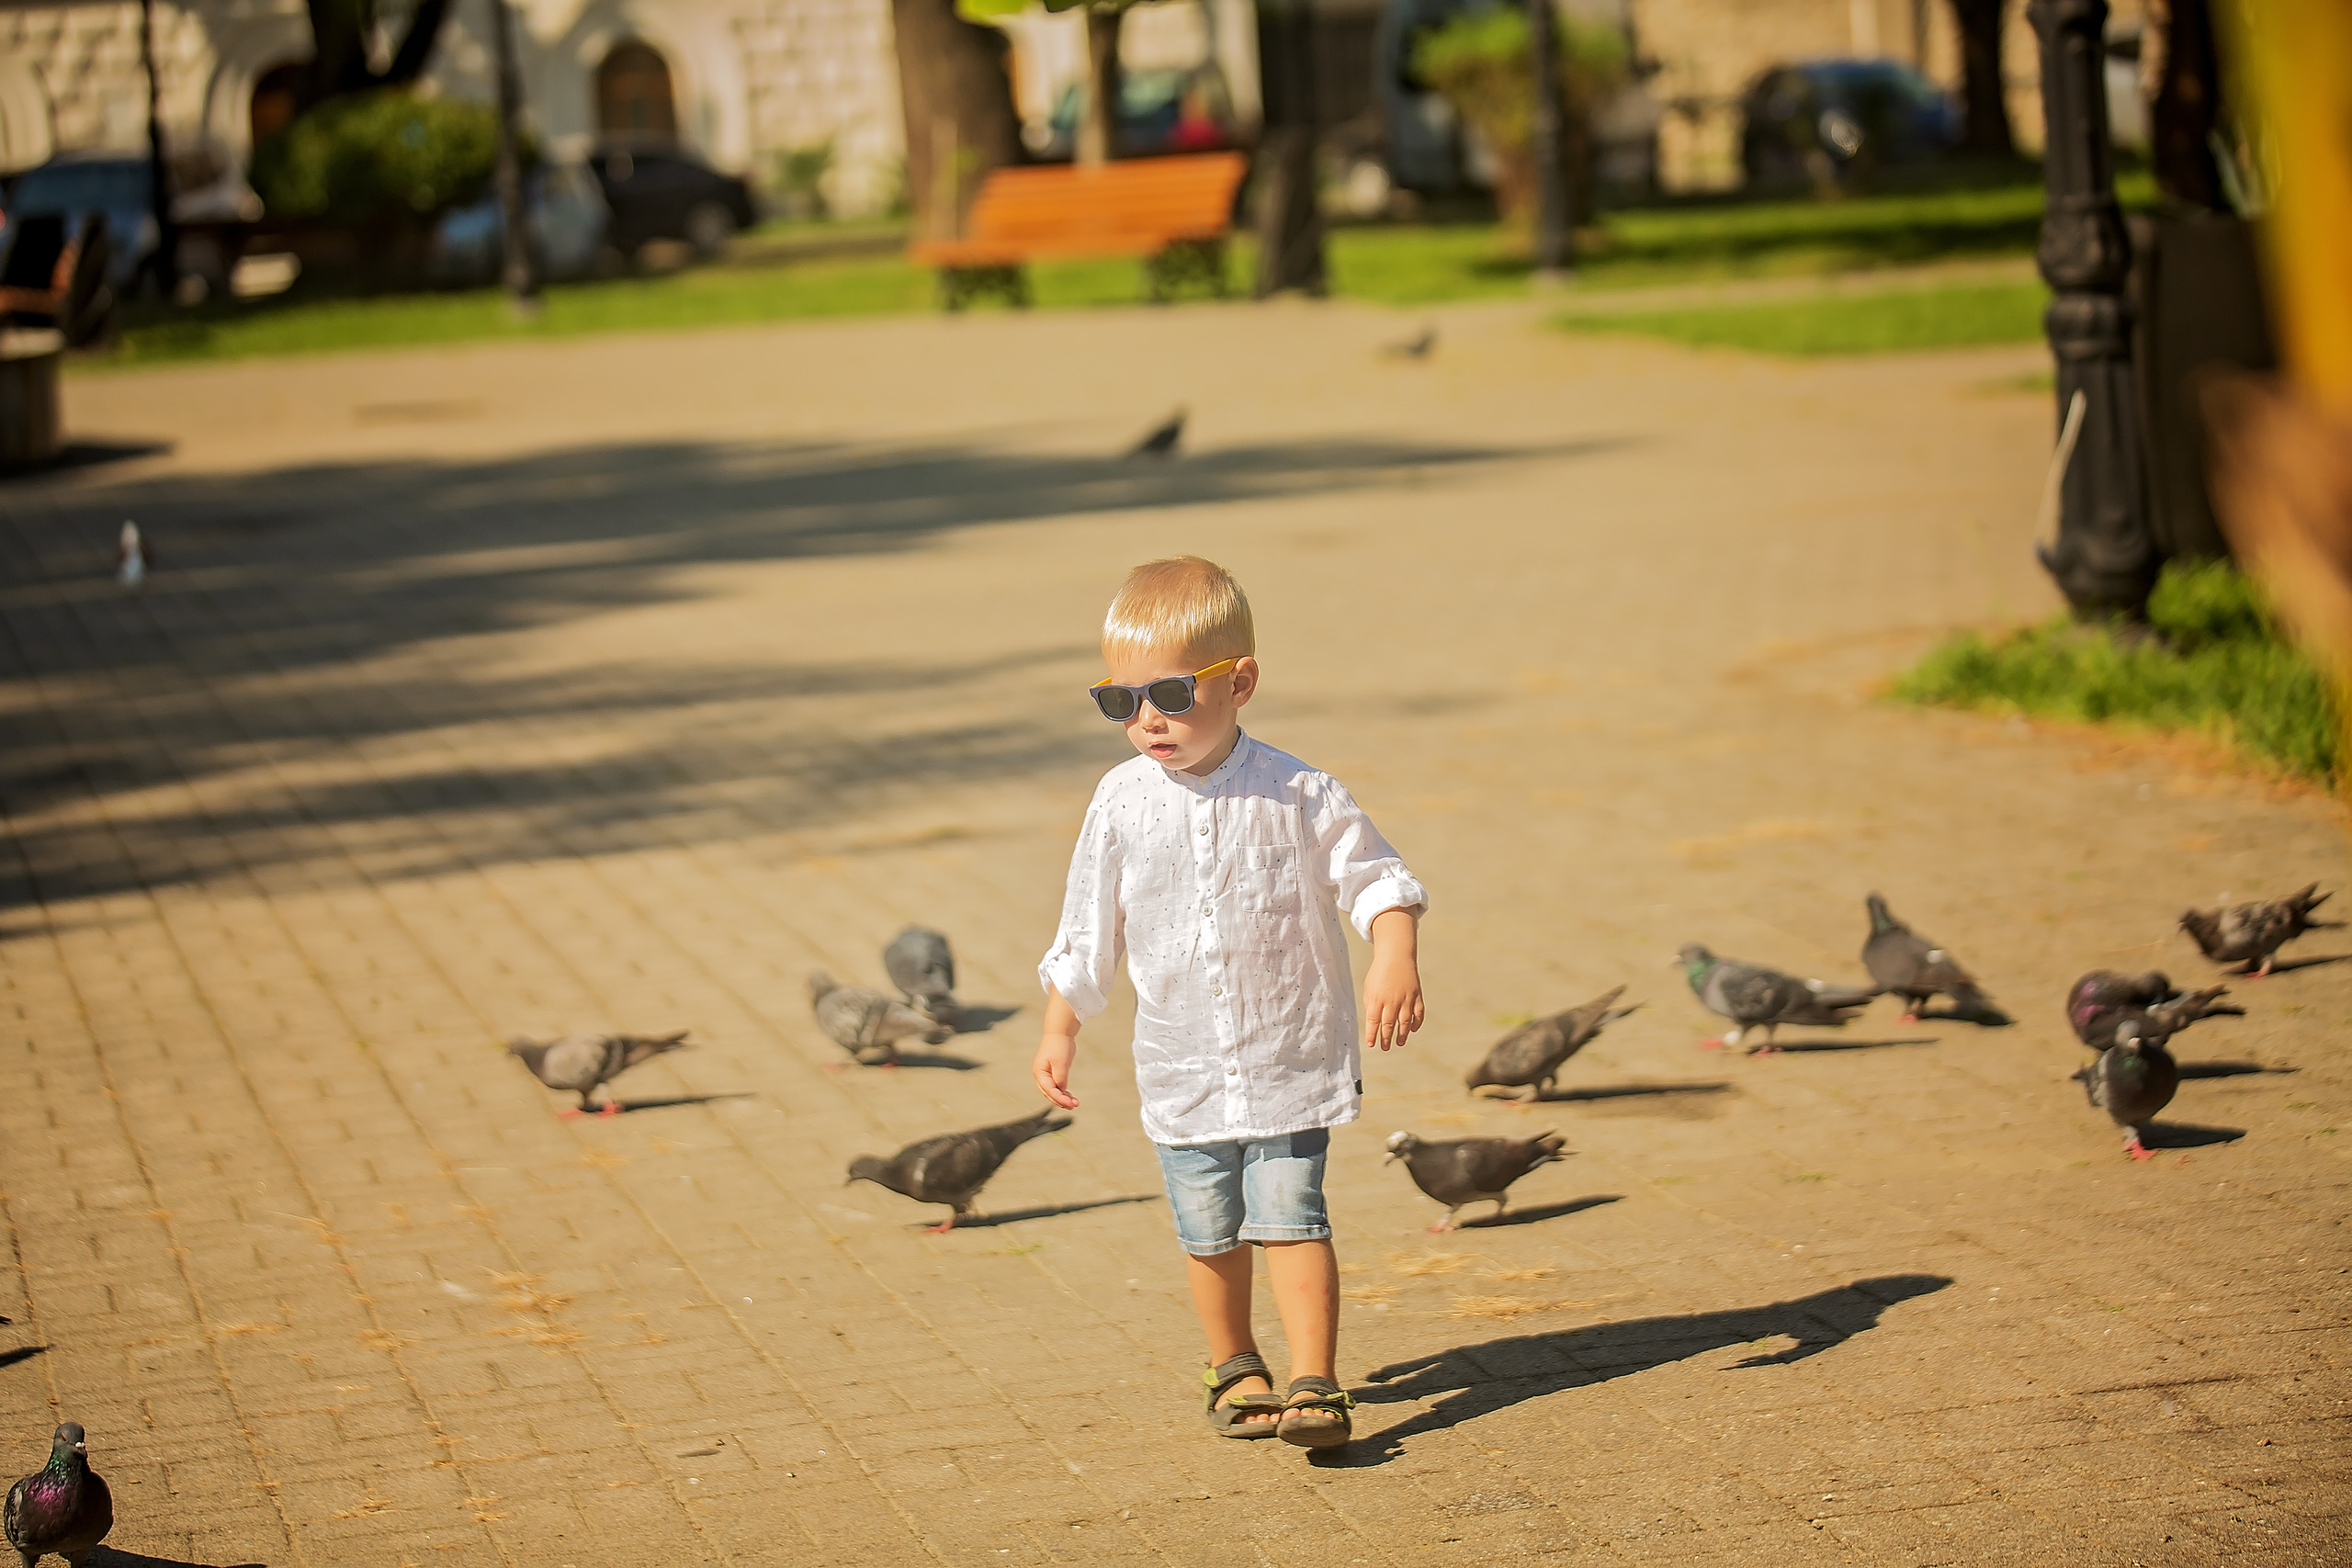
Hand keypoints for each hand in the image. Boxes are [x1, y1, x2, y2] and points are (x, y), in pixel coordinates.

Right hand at [1033, 991, 1081, 1107]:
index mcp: (1039, 1072)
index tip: (1069, 1103)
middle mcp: (1041, 1075)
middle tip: (1074, 1106)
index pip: (1048, 1089)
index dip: (1059, 1098)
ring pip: (1053, 1092)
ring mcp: (1046, 1075)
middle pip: (1049, 1093)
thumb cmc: (1059, 1045)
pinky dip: (1064, 1093)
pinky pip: (1057, 1087)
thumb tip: (1061, 1090)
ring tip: (1075, 1104)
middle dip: (1061, 1101)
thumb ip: (1060, 1077)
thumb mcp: (1060, 1062)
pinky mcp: (1054, 1073)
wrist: (1060, 1032)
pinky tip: (1071, 1098)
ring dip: (1063, 1099)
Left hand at [1362, 950, 1424, 1050]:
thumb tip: (1374, 1023)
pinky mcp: (1416, 995)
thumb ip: (1370, 1005)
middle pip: (1389, 1024)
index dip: (1372, 1034)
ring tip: (1399, 1043)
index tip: (1371, 1044)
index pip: (1373, 1021)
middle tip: (1384, 1047)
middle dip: (1386, 1038)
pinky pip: (1419, 1013)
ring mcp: (1406, 998)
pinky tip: (1412, 1029)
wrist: (1395, 956)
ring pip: (1405, 1022)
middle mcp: (1392, 1000)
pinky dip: (1417, 1022)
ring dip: (1402, 1035)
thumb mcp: (1369, 988)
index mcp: (1377, 998)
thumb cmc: (1379, 974)